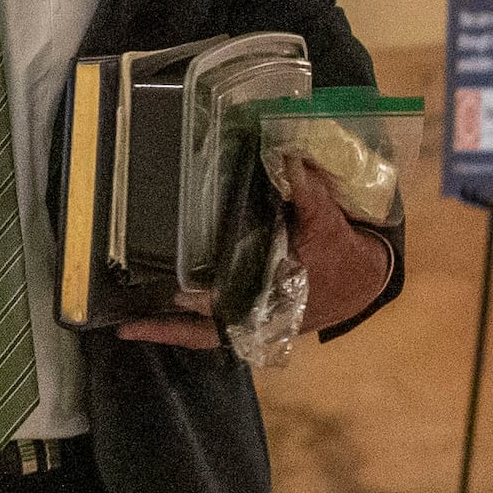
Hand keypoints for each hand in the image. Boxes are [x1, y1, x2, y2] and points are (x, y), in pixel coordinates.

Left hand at [118, 161, 391, 347]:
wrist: (362, 280)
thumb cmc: (341, 251)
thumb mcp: (328, 220)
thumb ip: (308, 193)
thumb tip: (286, 158)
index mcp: (276, 293)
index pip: (234, 303)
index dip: (207, 301)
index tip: (180, 296)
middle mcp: (259, 314)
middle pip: (207, 328)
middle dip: (170, 326)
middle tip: (129, 324)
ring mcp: (253, 321)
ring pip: (205, 334)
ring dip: (170, 329)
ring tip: (129, 325)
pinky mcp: (250, 319)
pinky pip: (211, 329)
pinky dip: (185, 325)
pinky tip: (155, 318)